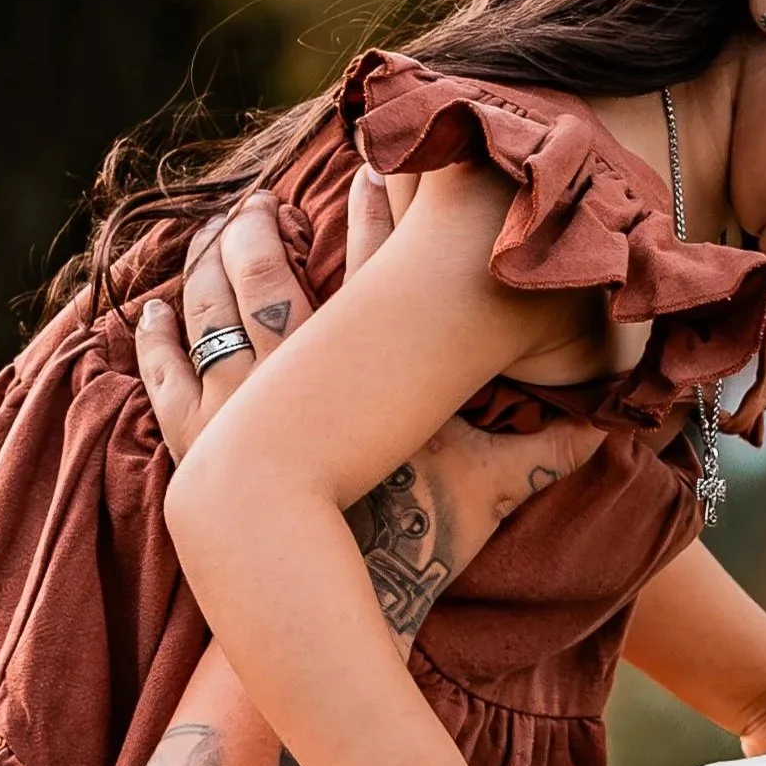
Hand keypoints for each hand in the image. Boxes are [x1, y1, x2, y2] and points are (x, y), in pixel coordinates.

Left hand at [136, 172, 606, 588]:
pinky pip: (167, 378)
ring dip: (211, 266)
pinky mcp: (197, 445)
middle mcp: (295, 370)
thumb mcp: (489, 491)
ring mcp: (237, 403)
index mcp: (367, 366)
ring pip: (214, 312)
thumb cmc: (411, 543)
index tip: (374, 167)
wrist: (326, 599)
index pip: (372, 267)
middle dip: (270, 228)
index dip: (376, 214)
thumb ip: (548, 452)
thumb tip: (616, 429)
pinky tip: (150, 313)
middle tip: (266, 198)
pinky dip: (156, 341)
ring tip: (215, 235)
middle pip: (272, 275)